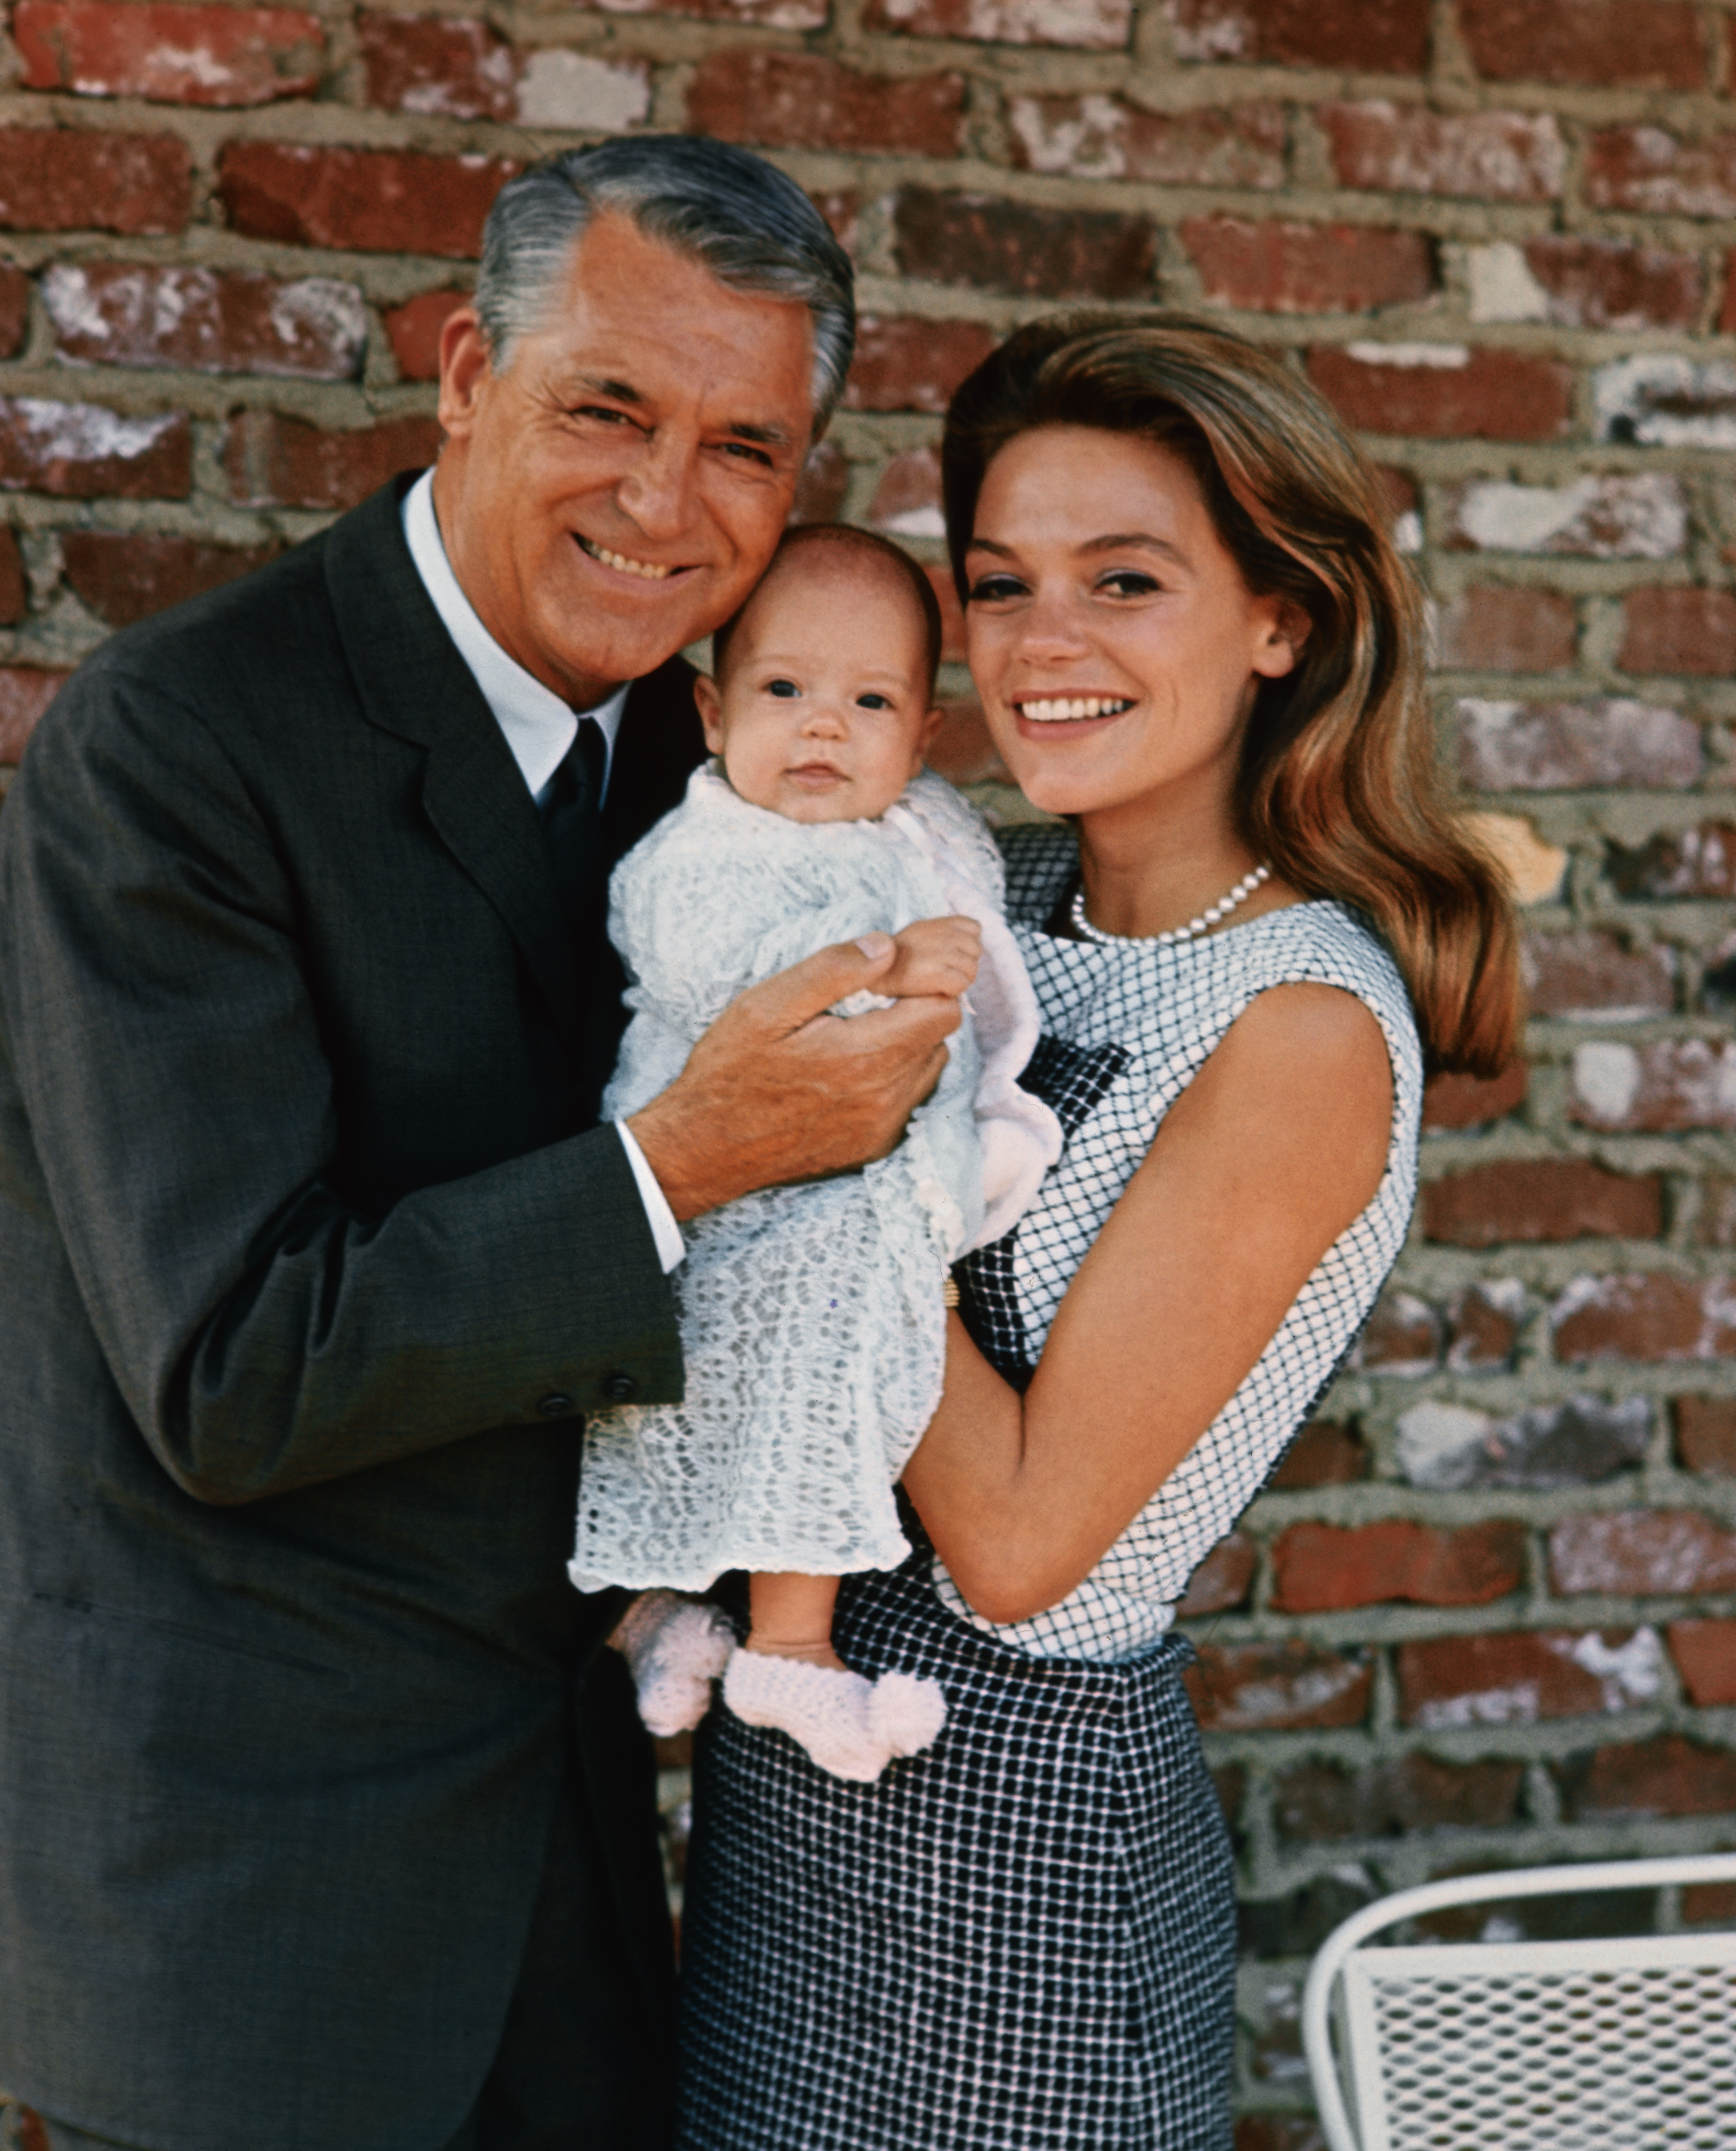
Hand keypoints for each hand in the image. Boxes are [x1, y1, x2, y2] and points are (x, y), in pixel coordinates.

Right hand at [627, 935, 962, 1220]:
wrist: (705, 1150)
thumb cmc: (728, 1074)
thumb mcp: (766, 1007)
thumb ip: (831, 971)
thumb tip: (887, 946)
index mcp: (864, 1057)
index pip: (942, 1008)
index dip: (923, 981)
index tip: (885, 977)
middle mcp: (885, 1098)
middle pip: (939, 1036)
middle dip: (914, 1008)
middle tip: (867, 1000)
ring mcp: (883, 1127)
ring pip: (929, 1067)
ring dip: (907, 1043)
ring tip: (857, 1034)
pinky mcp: (876, 1146)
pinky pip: (910, 1099)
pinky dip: (895, 1077)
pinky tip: (853, 1070)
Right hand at [880, 916, 980, 1000]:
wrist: (878, 973)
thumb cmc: (899, 957)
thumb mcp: (920, 932)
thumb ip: (944, 932)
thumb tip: (967, 941)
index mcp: (940, 923)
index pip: (974, 928)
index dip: (968, 944)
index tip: (956, 954)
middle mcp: (943, 935)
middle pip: (976, 950)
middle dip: (966, 964)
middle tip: (949, 971)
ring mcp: (942, 953)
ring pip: (972, 969)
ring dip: (961, 979)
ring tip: (943, 981)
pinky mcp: (938, 973)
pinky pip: (962, 985)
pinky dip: (952, 990)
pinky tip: (938, 989)